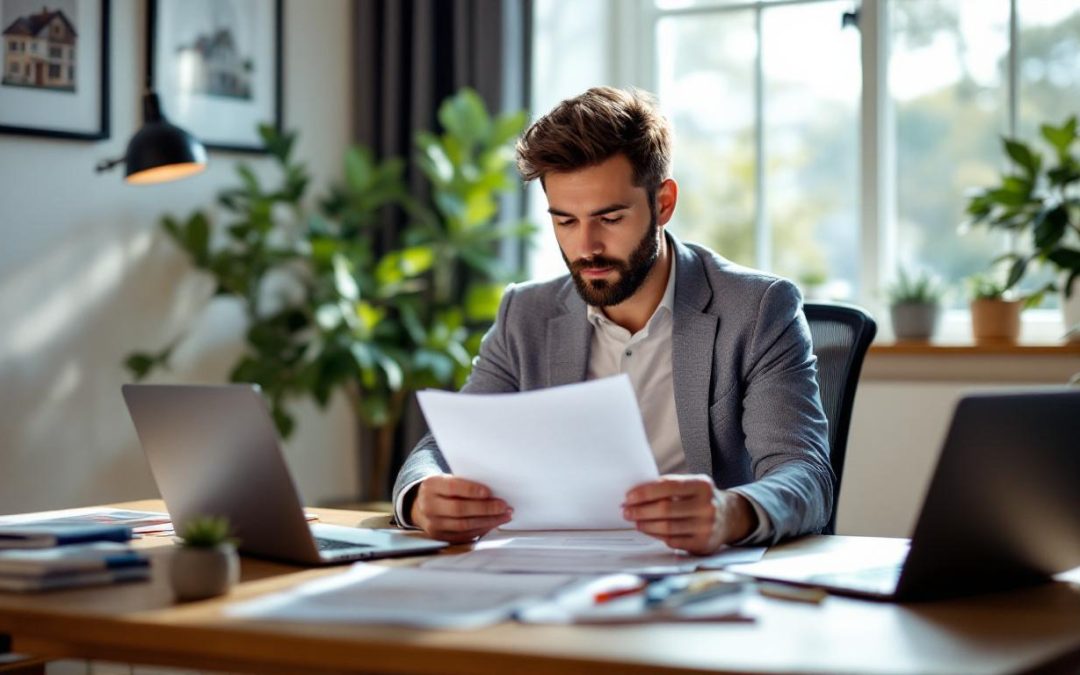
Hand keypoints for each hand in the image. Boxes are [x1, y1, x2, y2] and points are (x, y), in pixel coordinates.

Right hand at [409, 475, 512, 543]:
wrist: (422, 506)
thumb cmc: (441, 490)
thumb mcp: (446, 479)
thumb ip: (463, 483)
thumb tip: (492, 489)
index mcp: (430, 486)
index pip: (452, 488)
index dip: (471, 490)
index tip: (489, 492)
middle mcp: (429, 506)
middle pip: (459, 509)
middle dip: (485, 508)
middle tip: (503, 505)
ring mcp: (433, 524)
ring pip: (464, 525)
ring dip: (488, 521)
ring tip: (504, 515)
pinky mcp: (441, 537)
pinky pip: (464, 535)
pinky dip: (482, 529)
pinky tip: (493, 523)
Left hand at [622, 475, 756, 554]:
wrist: (730, 517)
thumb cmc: (702, 499)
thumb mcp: (692, 486)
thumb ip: (669, 487)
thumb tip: (636, 494)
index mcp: (702, 485)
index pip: (668, 486)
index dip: (645, 492)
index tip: (629, 497)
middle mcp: (707, 505)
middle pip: (665, 509)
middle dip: (640, 511)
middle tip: (627, 511)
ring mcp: (707, 526)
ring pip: (667, 527)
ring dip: (646, 525)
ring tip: (635, 522)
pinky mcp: (703, 543)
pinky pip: (673, 541)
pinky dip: (657, 536)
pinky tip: (650, 531)